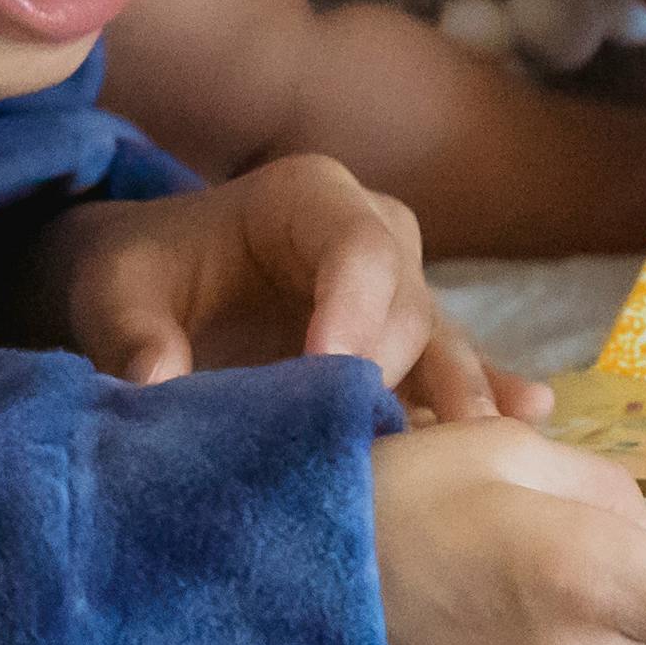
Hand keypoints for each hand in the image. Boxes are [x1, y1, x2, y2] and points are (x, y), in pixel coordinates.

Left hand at [41, 157, 541, 424]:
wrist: (158, 288)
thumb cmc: (143, 274)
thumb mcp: (116, 291)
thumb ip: (133, 334)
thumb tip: (158, 384)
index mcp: (308, 197)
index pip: (356, 247)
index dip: (354, 307)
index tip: (332, 371)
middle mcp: (373, 236)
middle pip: (407, 303)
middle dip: (394, 369)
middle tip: (377, 440)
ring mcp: (402, 293)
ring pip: (442, 343)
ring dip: (458, 396)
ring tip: (484, 446)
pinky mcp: (410, 348)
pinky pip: (456, 370)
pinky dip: (485, 397)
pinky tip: (529, 420)